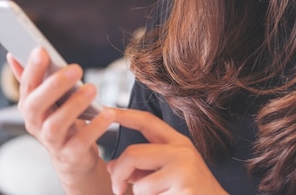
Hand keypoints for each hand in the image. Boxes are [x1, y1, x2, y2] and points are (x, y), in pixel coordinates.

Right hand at [7, 48, 115, 189]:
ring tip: (92, 89)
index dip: (32, 68)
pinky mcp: (70, 154)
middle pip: (36, 105)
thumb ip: (32, 78)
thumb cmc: (61, 120)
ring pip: (56, 124)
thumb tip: (12, 55)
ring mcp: (51, 141)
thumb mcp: (46, 100)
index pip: (27, 85)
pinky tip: (108, 113)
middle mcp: (35, 124)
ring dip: (74, 105)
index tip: (42, 50)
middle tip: (76, 68)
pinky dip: (95, 127)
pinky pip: (81, 141)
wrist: (73, 157)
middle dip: (54, 85)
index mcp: (29, 106)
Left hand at [108, 109, 229, 194]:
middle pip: (133, 153)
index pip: (147, 121)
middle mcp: (182, 151)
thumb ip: (142, 165)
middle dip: (118, 173)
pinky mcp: (182, 186)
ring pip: (138, 182)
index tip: (105, 110)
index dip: (125, 114)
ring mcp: (183, 168)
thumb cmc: (190, 192)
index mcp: (177, 143)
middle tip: (117, 189)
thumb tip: (111, 166)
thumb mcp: (167, 173)